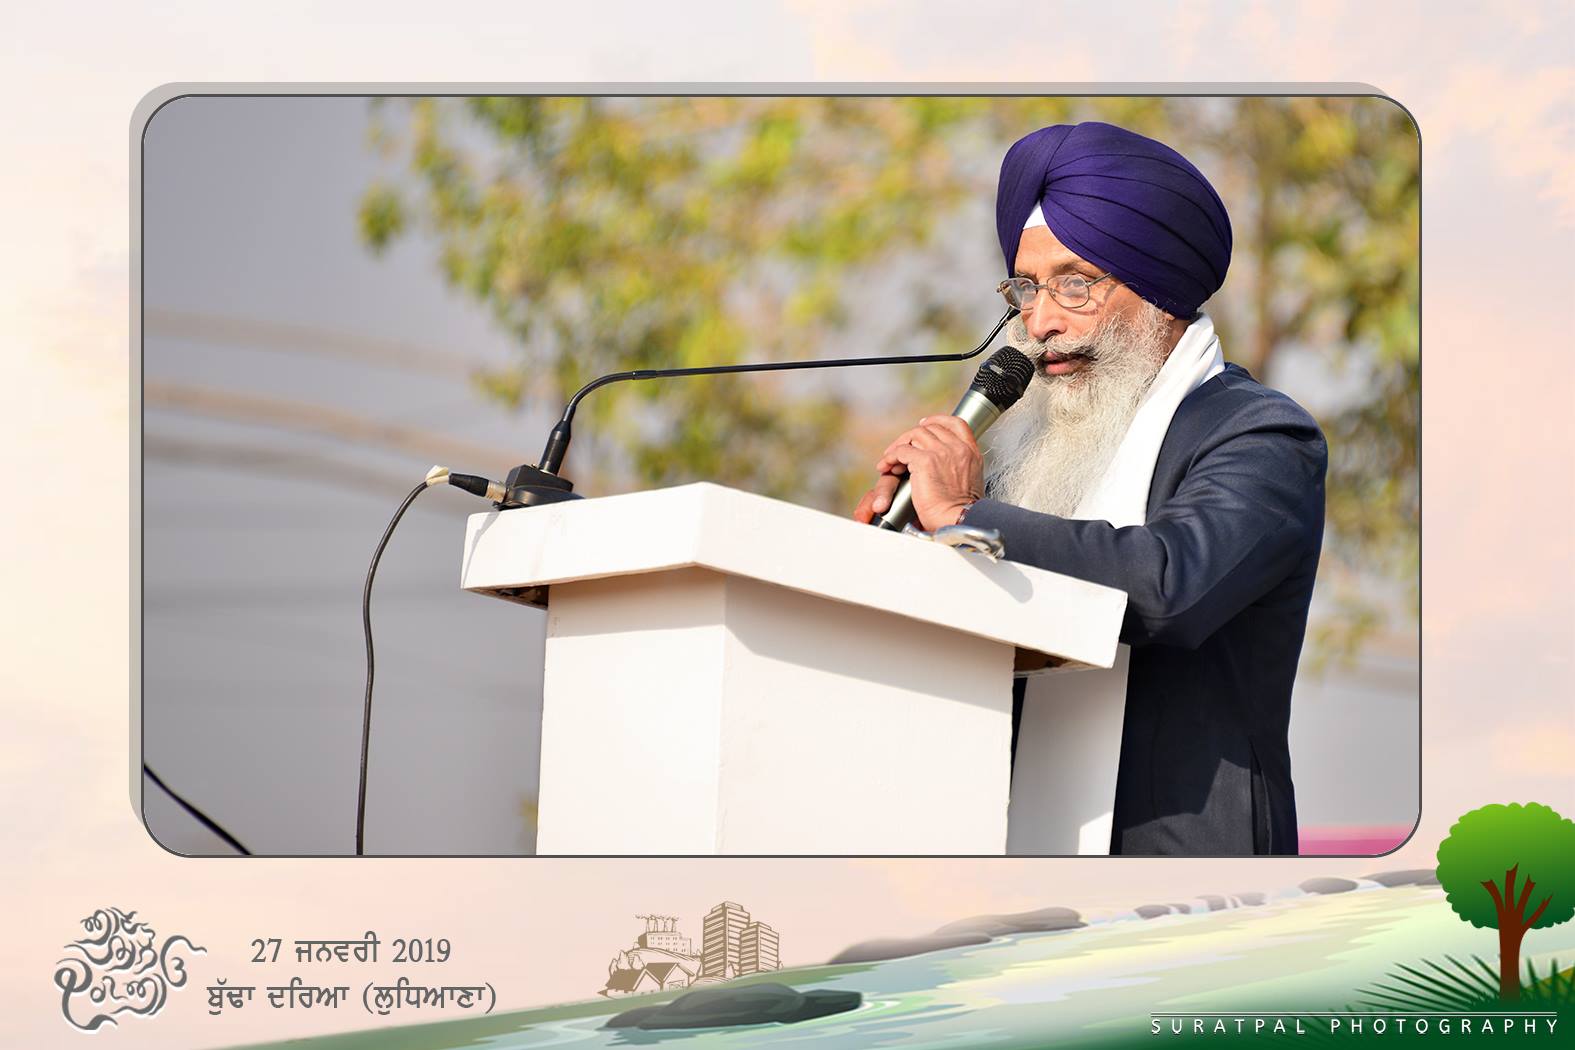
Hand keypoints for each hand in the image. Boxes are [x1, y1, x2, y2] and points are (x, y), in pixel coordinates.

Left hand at [852, 415, 983, 529]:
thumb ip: (959, 467)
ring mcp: (942, 452)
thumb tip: (945, 466)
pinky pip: (902, 451)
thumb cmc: (962, 511)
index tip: (924, 425)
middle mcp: (957, 448)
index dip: (937, 421)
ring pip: (914, 436)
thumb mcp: (969, 482)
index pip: (955, 423)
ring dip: (899, 447)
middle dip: (911, 437)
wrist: (960, 520)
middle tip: (899, 450)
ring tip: (891, 462)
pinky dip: (891, 457)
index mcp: (971, 453)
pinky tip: (887, 467)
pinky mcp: (925, 461)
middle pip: (930, 428)